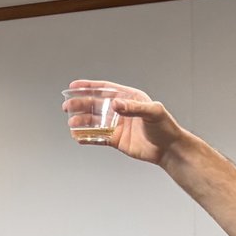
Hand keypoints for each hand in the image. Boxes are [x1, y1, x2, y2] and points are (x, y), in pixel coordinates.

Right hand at [69, 79, 184, 163]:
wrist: (169, 149)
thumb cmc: (165, 127)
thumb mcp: (153, 112)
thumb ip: (133, 107)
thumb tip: (114, 104)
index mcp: (129, 98)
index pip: (105, 89)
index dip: (88, 87)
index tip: (73, 86)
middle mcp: (121, 110)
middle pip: (95, 105)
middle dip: (80, 104)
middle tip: (67, 106)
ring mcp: (117, 125)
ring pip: (94, 121)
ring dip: (81, 121)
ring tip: (72, 123)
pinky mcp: (115, 139)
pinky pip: (97, 137)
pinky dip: (87, 137)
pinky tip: (78, 136)